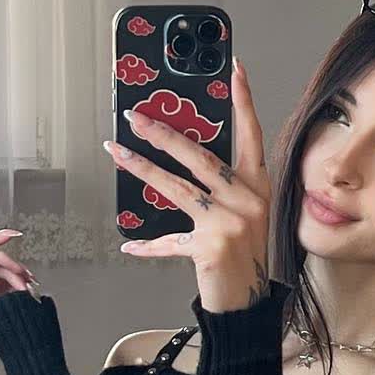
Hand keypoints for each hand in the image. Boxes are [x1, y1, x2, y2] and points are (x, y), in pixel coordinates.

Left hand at [105, 56, 271, 313]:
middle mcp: (248, 200)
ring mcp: (230, 223)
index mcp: (258, 187)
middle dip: (164, 134)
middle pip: (200, 157)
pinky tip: (129, 244)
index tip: (235, 70)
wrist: (249, 304)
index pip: (251, 134)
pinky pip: (169, 241)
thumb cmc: (244, 256)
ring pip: (176, 187)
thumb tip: (179, 161)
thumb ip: (222, 189)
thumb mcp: (244, 216)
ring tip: (116, 152)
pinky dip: (148, 245)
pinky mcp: (210, 247)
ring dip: (141, 168)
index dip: (244, 101)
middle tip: (136, 117)